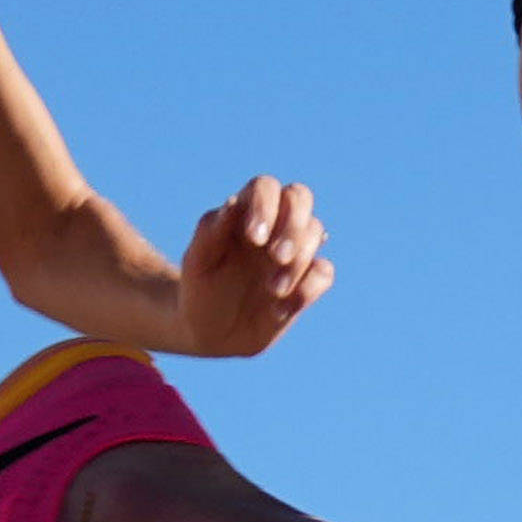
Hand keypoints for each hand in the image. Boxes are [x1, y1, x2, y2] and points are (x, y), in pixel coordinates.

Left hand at [162, 178, 334, 358]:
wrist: (209, 334)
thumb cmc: (200, 289)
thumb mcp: (197, 262)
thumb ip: (211, 230)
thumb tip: (233, 202)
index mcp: (245, 212)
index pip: (265, 187)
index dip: (266, 205)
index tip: (255, 238)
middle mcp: (273, 225)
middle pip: (300, 197)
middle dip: (293, 225)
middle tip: (278, 256)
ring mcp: (293, 252)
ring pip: (315, 232)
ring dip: (298, 262)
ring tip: (273, 291)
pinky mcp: (306, 281)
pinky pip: (324, 272)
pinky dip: (308, 289)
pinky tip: (279, 310)